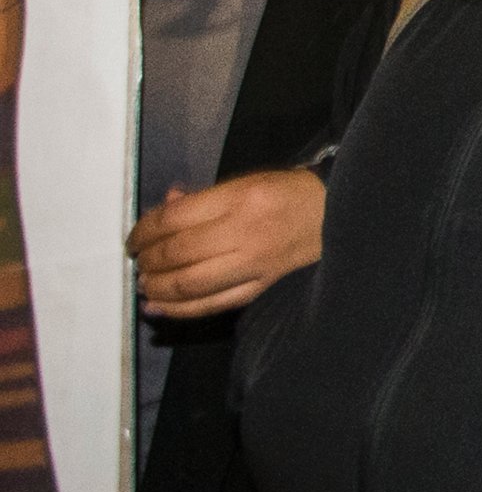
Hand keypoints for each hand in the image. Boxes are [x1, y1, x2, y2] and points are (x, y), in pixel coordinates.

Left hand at [126, 169, 324, 318]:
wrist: (338, 214)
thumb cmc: (288, 194)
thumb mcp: (247, 181)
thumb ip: (202, 198)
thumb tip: (161, 210)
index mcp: (241, 198)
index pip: (176, 218)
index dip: (144, 230)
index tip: (133, 238)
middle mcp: (246, 232)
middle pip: (178, 253)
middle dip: (148, 260)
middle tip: (138, 262)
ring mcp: (255, 264)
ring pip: (190, 284)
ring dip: (157, 286)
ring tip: (145, 283)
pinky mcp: (261, 288)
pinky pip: (212, 305)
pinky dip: (179, 310)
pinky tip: (159, 306)